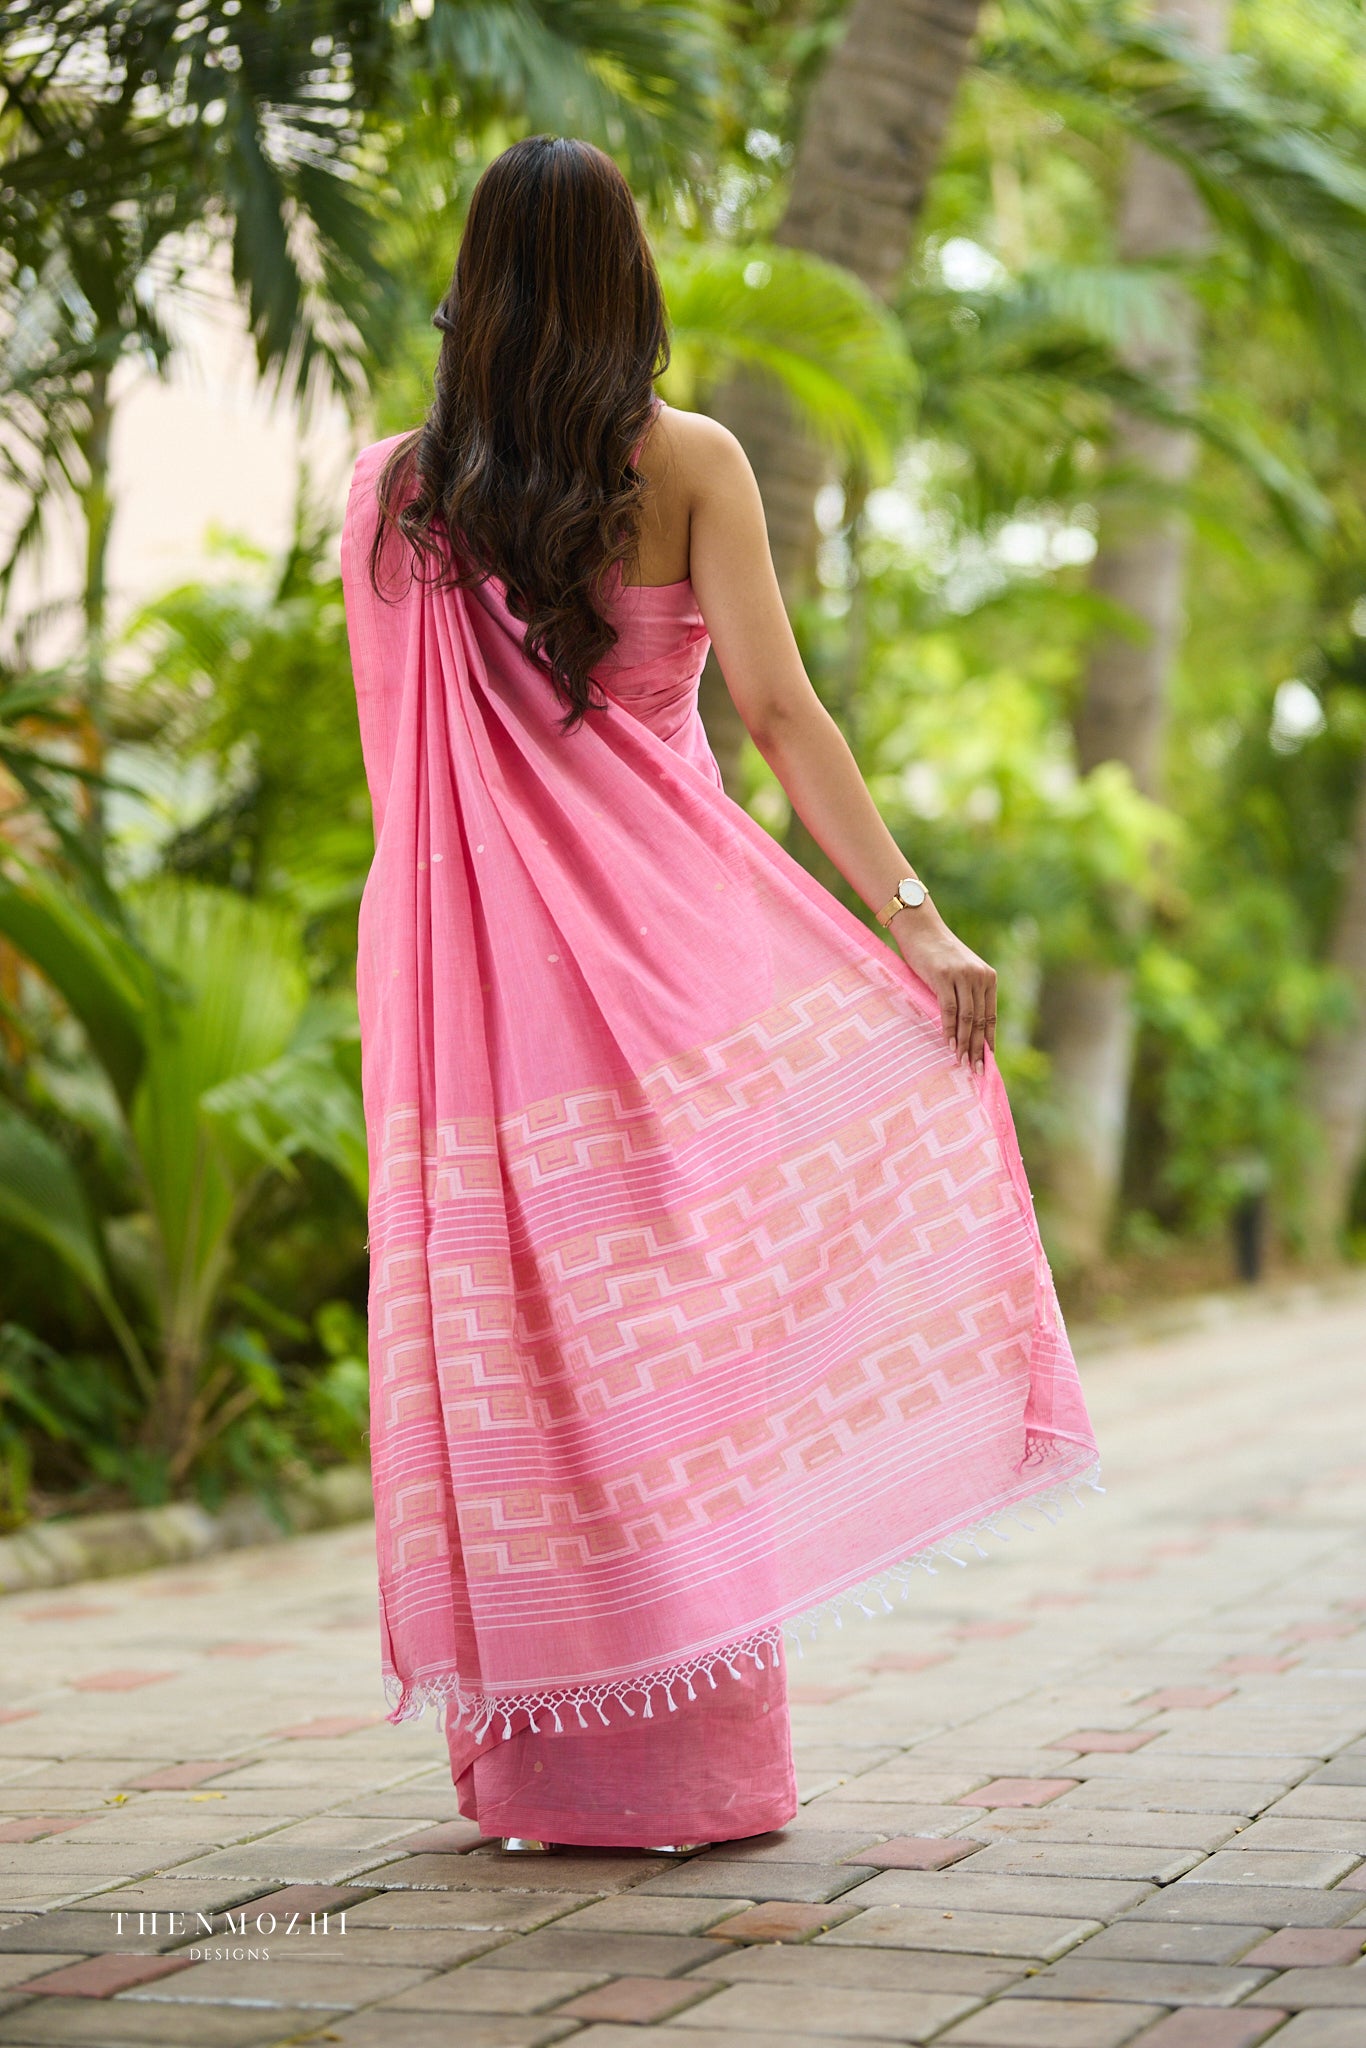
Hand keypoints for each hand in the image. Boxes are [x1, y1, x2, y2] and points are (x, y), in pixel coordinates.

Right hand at [889, 901, 996, 1073]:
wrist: (921, 929)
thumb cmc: (937, 954)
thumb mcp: (959, 973)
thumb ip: (966, 994)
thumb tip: (966, 1028)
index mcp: (988, 978)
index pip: (990, 1016)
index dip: (988, 1040)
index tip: (987, 1061)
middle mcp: (979, 977)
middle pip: (980, 1020)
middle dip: (978, 1048)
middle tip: (976, 1070)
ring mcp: (963, 976)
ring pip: (968, 1018)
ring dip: (965, 1043)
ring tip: (962, 1062)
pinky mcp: (944, 977)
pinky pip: (950, 1010)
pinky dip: (950, 1030)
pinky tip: (950, 1045)